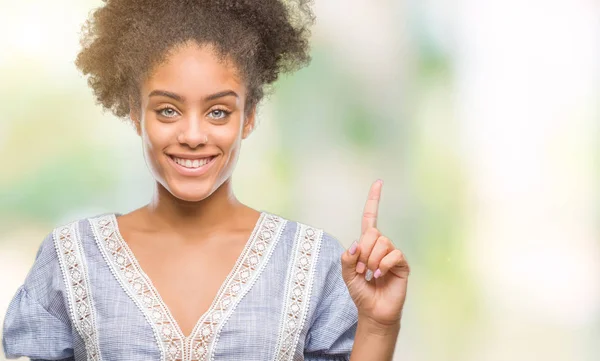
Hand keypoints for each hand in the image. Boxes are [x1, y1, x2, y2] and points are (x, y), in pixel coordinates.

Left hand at [341, 180, 409, 327]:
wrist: (373, 311)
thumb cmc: (361, 292)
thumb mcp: (346, 275)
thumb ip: (346, 259)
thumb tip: (355, 245)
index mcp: (367, 244)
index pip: (371, 217)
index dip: (374, 200)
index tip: (378, 182)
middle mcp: (381, 245)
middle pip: (373, 233)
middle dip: (363, 251)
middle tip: (361, 269)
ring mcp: (392, 254)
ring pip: (382, 243)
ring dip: (372, 260)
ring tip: (371, 274)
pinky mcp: (402, 264)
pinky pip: (394, 254)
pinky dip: (384, 265)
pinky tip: (381, 275)